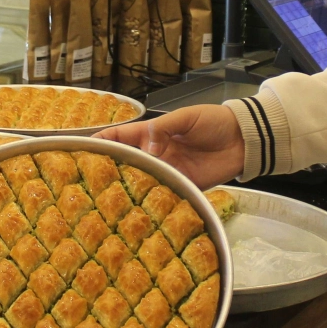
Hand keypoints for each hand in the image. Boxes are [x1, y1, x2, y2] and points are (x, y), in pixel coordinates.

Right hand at [94, 104, 244, 189]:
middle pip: (127, 164)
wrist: (243, 139)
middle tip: (89, 184)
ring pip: (142, 182)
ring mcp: (169, 172)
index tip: (83, 151)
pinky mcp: (184, 186)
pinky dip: (153, 202)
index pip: (121, 138)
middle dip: (109, 172)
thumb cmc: (214, 122)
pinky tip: (139, 210)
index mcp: (152, 134)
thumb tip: (148, 148)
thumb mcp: (187, 117)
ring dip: (129, 190)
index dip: (102, 142)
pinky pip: (165, 195)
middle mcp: (156, 155)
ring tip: (108, 201)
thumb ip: (164, 128)